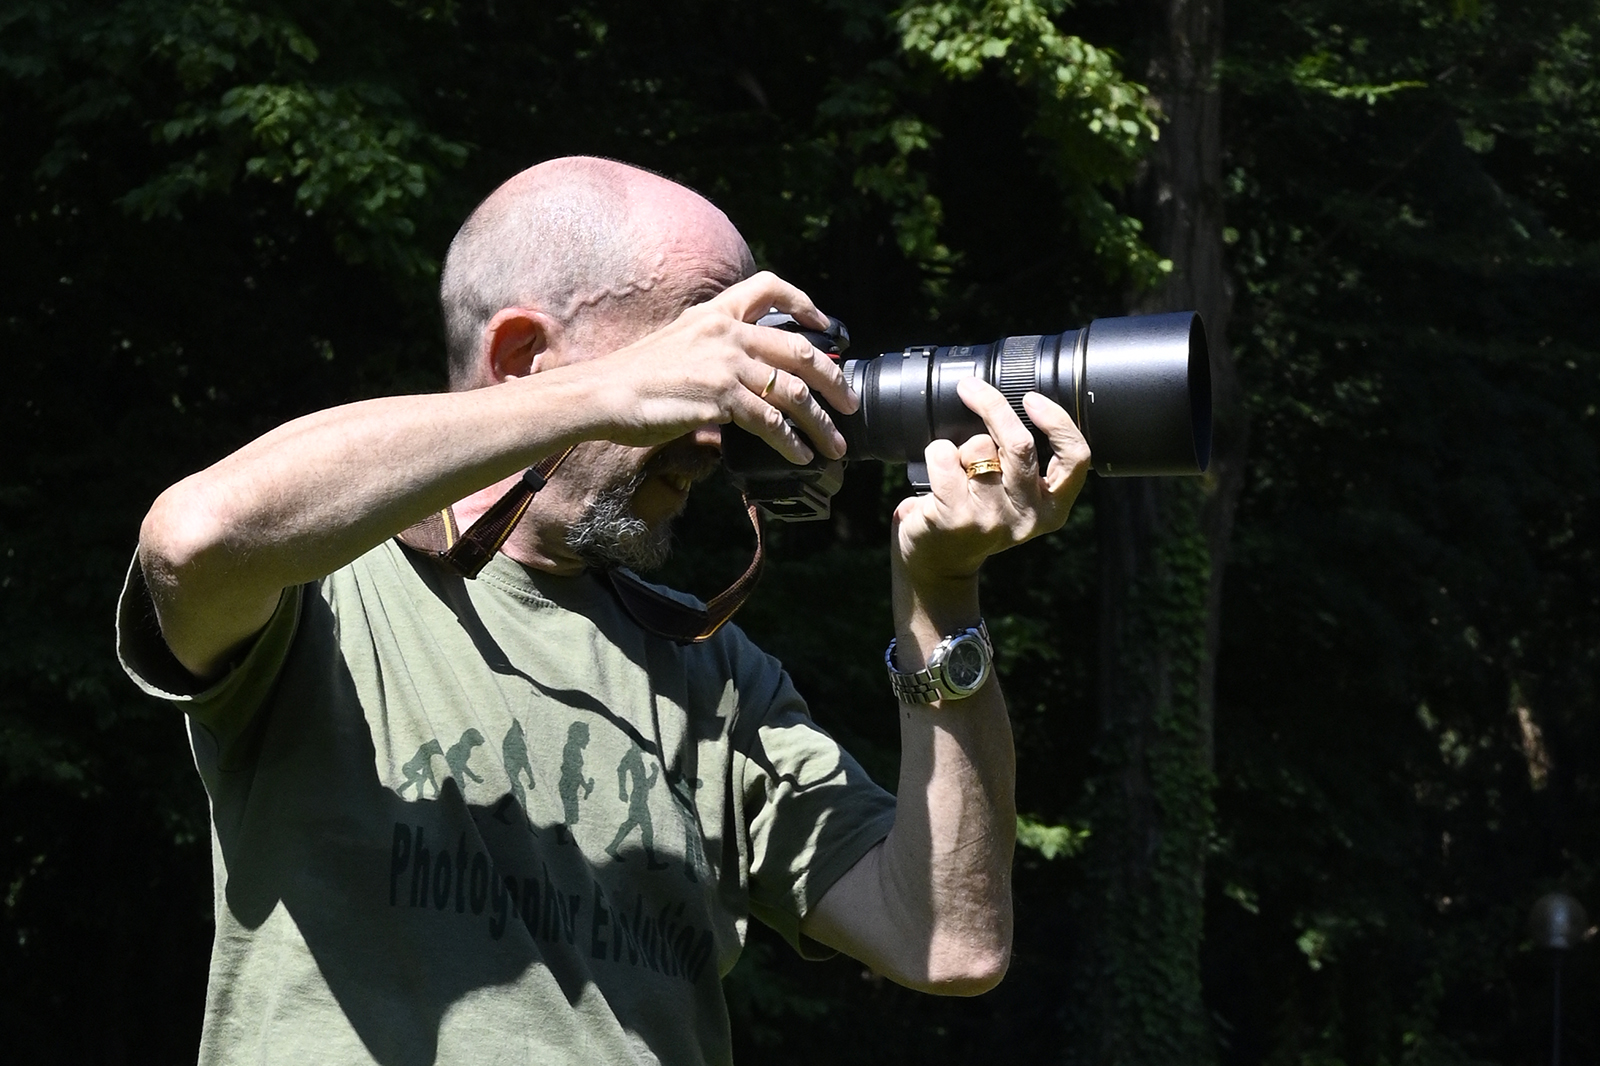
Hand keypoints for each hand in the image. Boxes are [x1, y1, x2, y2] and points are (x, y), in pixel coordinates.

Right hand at [581, 271, 858, 463]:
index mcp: (716, 312)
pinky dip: (791, 442)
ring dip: (820, 424)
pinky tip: (800, 456)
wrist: (602, 393)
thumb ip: (715, 348)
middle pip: (800, 350)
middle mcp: (726, 332)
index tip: (828, 326)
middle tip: (850, 403)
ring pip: (793, 392)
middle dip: (834, 381)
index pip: (770, 288)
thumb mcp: (678, 343)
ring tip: (834, 445)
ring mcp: (725, 363)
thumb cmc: (634, 376)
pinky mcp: (720, 396)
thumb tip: (747, 377)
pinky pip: (770, 421)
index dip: (805, 303)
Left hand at [892, 377, 1090, 588]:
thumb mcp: (1015, 496)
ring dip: (960, 444)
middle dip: (993, 406)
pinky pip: (944, 457)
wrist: (938, 563)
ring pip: (979, 447)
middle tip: (971, 389)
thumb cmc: (976, 518)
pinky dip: (936, 452)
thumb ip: (1023, 463)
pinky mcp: (956, 518)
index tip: (1032, 399)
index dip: (1057, 422)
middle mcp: (1028, 516)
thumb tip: (1013, 403)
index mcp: (1052, 507)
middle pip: (1020, 444)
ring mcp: (992, 519)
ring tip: (954, 464)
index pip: (1075, 458)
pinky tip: (935, 470)